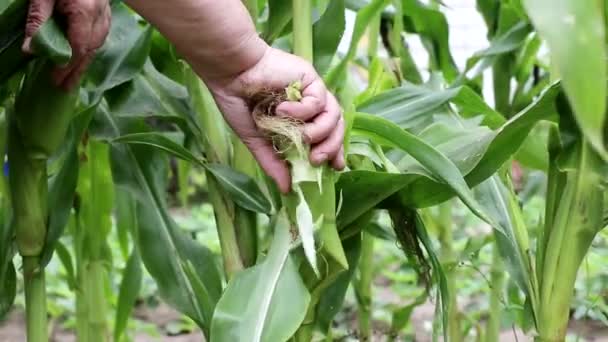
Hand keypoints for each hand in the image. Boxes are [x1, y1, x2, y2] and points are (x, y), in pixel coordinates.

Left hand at [23, 0, 110, 88]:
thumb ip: (38, 21)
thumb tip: (31, 50)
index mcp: (86, 11)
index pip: (79, 46)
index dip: (68, 65)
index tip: (55, 78)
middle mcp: (101, 16)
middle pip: (90, 50)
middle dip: (76, 70)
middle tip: (62, 87)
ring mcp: (106, 16)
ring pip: (96, 45)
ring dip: (83, 64)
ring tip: (70, 80)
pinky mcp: (106, 15)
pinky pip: (99, 38)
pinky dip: (89, 51)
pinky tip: (80, 60)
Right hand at [207, 47, 344, 193]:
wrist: (230, 74)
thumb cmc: (239, 102)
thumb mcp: (256, 140)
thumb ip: (273, 162)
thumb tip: (287, 189)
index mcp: (299, 119)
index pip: (327, 136)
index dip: (334, 151)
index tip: (335, 167)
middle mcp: (309, 105)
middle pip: (336, 128)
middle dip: (331, 147)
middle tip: (316, 159)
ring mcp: (311, 91)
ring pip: (333, 116)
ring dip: (317, 132)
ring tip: (299, 136)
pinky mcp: (310, 78)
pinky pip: (319, 102)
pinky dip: (302, 111)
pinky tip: (282, 109)